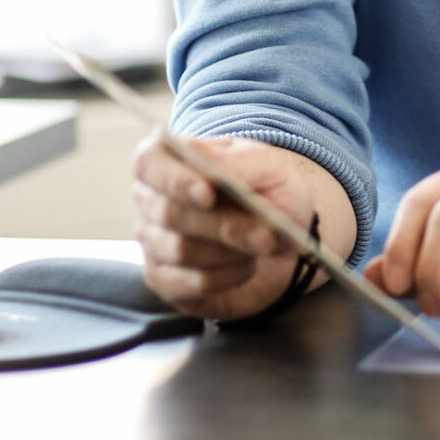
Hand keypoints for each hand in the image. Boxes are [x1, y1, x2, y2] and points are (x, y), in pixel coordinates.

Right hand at [132, 133, 313, 320]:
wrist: (290, 228)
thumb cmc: (274, 186)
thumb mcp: (269, 165)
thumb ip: (234, 161)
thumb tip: (197, 155)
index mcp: (170, 158)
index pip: (150, 162)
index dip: (175, 180)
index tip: (209, 195)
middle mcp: (152, 198)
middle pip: (170, 213)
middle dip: (223, 225)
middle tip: (266, 234)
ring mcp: (154, 242)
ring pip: (181, 251)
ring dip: (230, 252)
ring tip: (263, 245)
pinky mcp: (166, 280)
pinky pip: (189, 284)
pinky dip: (226, 276)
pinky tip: (247, 265)